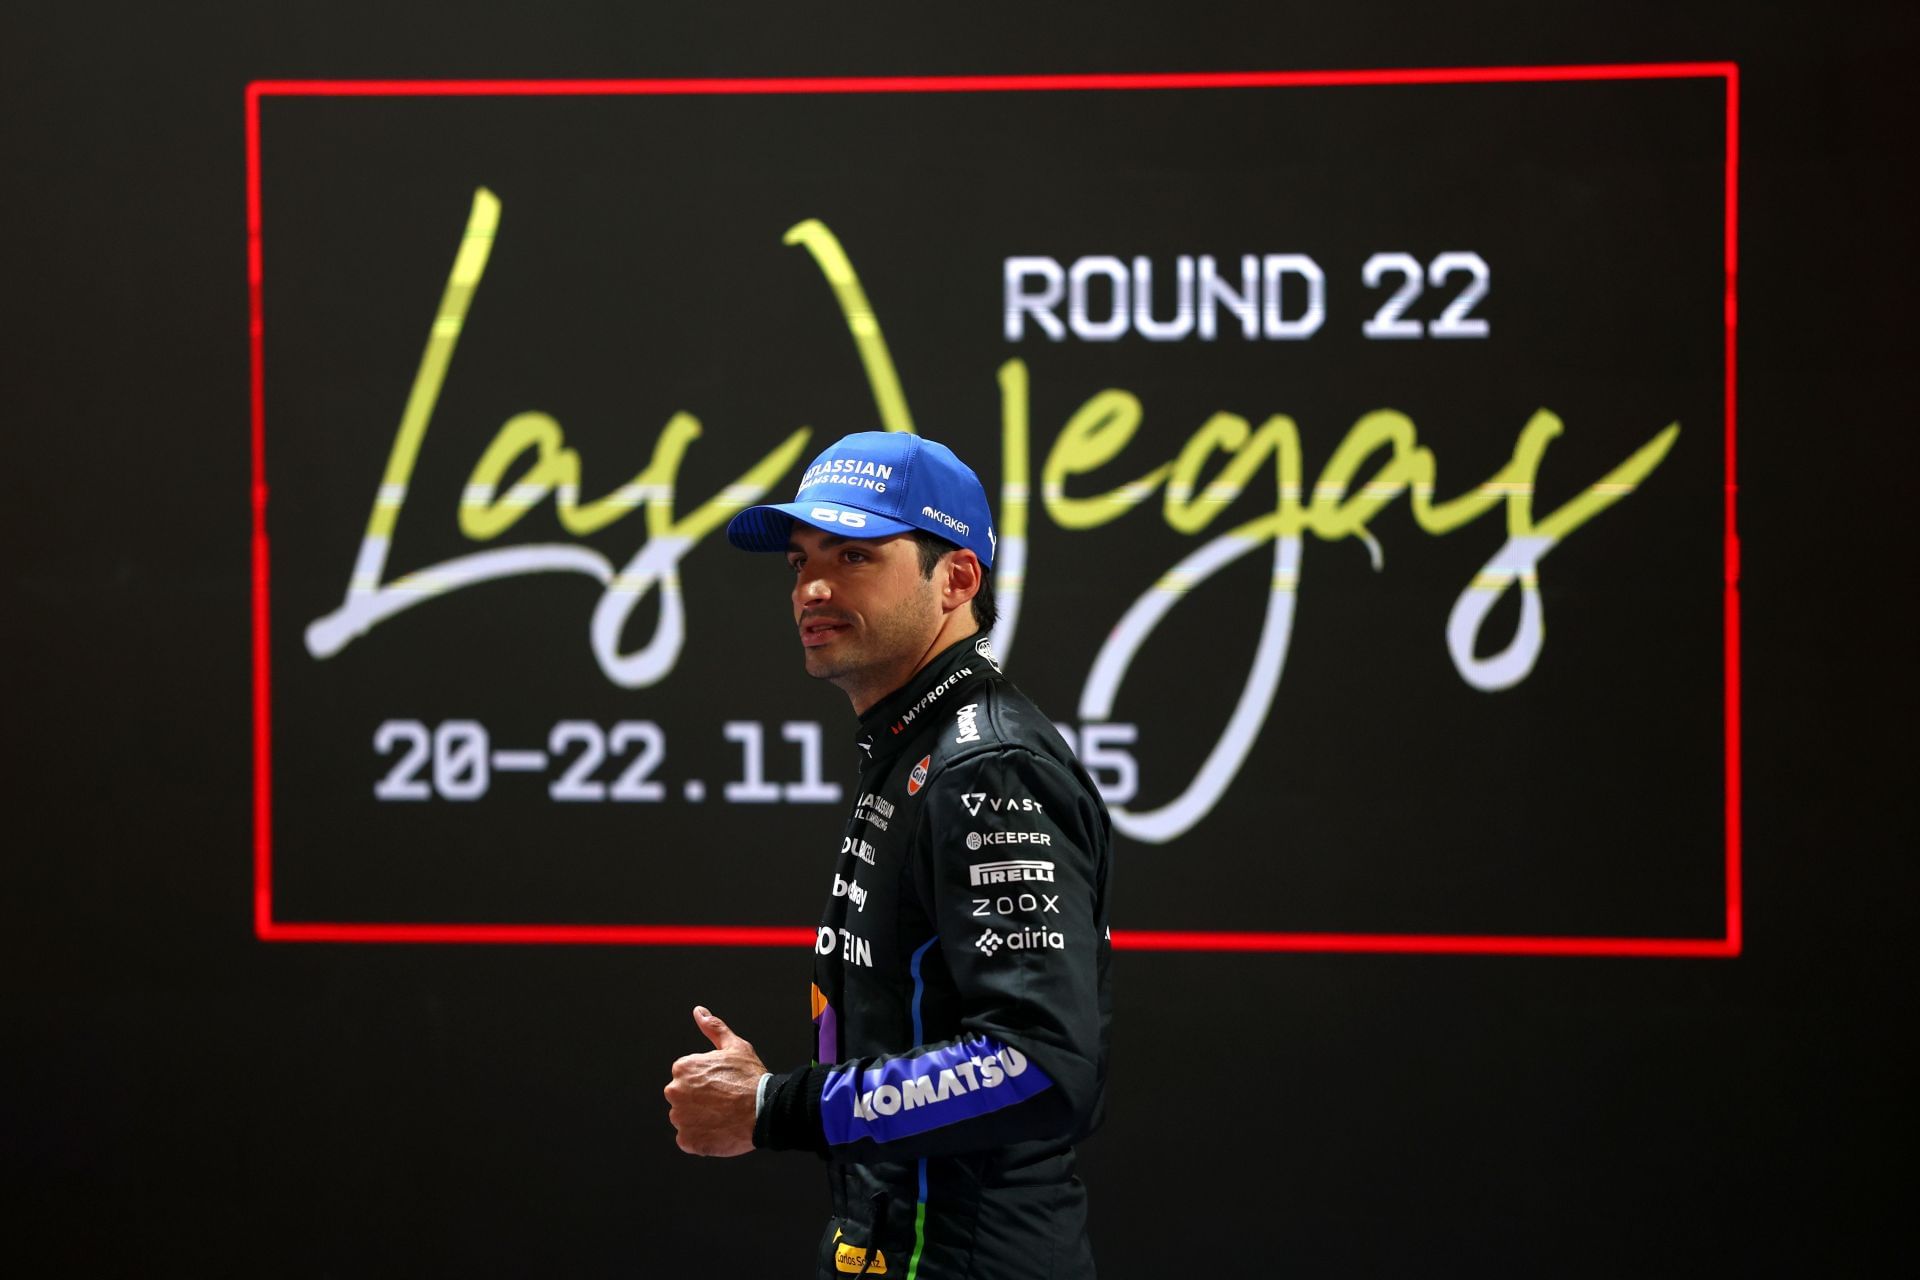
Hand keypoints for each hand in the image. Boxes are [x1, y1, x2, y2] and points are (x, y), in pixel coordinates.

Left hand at [664, 1006, 766, 1156]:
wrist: (765, 1110)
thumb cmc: (751, 1078)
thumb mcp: (735, 1046)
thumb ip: (713, 1028)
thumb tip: (699, 1012)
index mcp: (683, 1068)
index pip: (687, 1076)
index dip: (707, 1081)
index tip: (722, 1085)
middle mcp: (675, 1092)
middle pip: (683, 1097)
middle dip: (699, 1100)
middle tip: (723, 1101)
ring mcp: (680, 1118)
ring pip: (686, 1119)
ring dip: (700, 1119)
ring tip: (723, 1116)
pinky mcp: (687, 1140)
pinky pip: (689, 1140)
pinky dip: (701, 1138)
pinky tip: (719, 1130)